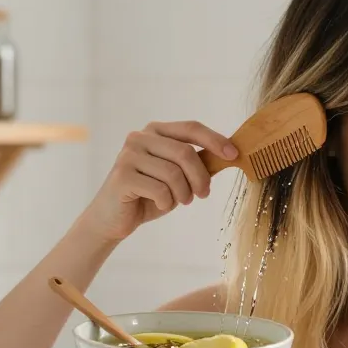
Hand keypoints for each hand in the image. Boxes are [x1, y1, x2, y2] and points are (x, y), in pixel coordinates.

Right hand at [80, 120, 237, 241]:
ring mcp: (128, 155)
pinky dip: (166, 202)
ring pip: (173, 173)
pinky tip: (160, 205)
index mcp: (155, 131)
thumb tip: (230, 153)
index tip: (234, 155)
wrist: (113, 219)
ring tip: (180, 201)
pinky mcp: (122, 176)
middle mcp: (139, 137)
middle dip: (200, 177)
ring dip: (183, 193)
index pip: (191, 128)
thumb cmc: (150, 195)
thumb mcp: (178, 176)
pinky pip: (159, 189)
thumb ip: (197, 162)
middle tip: (203, 194)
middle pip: (185, 152)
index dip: (215, 140)